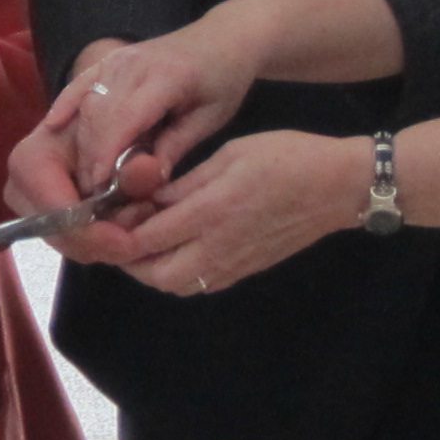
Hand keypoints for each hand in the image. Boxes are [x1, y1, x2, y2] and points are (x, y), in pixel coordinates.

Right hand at [10, 22, 264, 221]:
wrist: (223, 39)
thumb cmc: (223, 82)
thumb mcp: (210, 120)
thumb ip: (175, 147)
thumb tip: (145, 181)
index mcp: (166, 77)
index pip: (123, 119)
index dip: (105, 157)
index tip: (98, 191)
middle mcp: (132, 64)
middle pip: (96, 116)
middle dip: (89, 158)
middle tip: (93, 197)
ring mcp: (115, 60)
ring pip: (84, 105)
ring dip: (79, 145)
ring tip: (86, 181)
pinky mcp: (106, 61)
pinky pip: (77, 85)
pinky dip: (63, 106)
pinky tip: (52, 126)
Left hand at [89, 130, 371, 296]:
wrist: (338, 187)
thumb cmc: (286, 158)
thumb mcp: (229, 155)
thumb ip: (184, 183)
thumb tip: (145, 197)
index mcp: (211, 212)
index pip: (145, 237)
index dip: (115, 232)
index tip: (101, 215)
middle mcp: (218, 247)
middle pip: (153, 273)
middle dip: (126, 257)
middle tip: (117, 229)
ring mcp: (232, 264)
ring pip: (173, 284)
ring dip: (149, 267)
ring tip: (141, 237)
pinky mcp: (243, 271)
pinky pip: (197, 283)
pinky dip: (174, 272)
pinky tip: (171, 246)